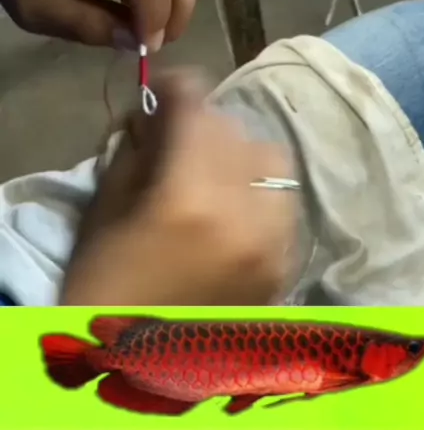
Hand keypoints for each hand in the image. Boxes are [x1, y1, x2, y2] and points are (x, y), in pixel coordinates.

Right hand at [60, 73, 297, 305]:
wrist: (140, 366)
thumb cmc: (106, 284)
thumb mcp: (108, 207)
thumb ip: (138, 148)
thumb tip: (158, 111)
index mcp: (186, 197)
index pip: (195, 106)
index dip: (175, 86)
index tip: (163, 90)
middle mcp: (242, 213)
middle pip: (233, 128)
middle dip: (201, 123)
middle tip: (179, 136)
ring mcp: (272, 242)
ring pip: (270, 158)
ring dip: (239, 152)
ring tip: (214, 170)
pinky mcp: (286, 264)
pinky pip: (284, 200)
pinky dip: (261, 189)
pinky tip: (235, 204)